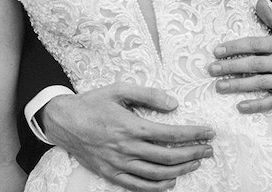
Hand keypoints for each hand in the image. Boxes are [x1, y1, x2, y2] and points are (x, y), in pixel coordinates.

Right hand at [40, 84, 213, 191]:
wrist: (63, 121)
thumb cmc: (92, 103)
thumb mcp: (119, 90)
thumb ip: (148, 95)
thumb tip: (173, 103)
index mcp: (130, 126)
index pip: (170, 134)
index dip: (193, 134)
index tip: (208, 132)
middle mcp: (126, 148)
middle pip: (168, 157)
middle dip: (193, 153)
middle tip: (208, 149)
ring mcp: (118, 164)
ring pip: (157, 174)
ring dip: (181, 170)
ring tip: (195, 163)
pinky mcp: (110, 174)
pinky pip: (138, 186)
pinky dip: (157, 187)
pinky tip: (170, 182)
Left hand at [207, 0, 271, 113]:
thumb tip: (258, 2)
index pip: (254, 45)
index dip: (235, 48)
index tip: (217, 51)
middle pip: (254, 64)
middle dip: (231, 67)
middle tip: (212, 69)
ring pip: (260, 83)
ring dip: (238, 85)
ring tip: (219, 86)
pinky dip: (256, 105)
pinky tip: (241, 106)